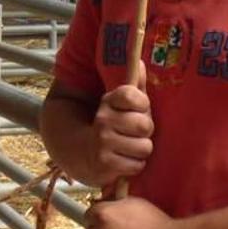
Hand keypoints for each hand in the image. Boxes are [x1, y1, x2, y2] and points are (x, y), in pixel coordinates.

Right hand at [88, 66, 152, 186]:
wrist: (82, 152)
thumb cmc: (113, 125)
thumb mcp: (121, 103)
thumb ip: (135, 84)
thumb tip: (139, 62)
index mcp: (108, 101)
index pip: (132, 95)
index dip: (142, 104)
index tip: (139, 109)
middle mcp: (104, 120)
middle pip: (144, 125)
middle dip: (145, 132)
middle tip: (136, 133)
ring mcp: (103, 142)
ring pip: (144, 147)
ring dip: (141, 150)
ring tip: (131, 148)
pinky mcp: (105, 164)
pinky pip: (136, 165)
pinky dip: (134, 165)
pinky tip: (125, 160)